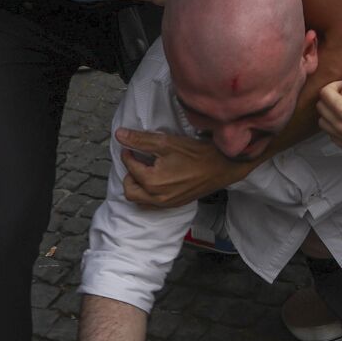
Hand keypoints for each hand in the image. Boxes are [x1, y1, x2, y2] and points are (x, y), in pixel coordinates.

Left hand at [115, 128, 237, 207]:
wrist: (222, 166)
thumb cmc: (196, 153)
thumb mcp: (166, 142)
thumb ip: (140, 140)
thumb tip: (119, 135)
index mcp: (152, 182)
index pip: (130, 167)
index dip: (128, 153)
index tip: (131, 146)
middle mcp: (157, 197)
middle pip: (129, 190)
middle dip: (129, 174)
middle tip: (137, 161)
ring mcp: (167, 203)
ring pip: (140, 200)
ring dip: (138, 187)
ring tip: (145, 172)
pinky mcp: (176, 204)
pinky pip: (153, 205)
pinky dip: (149, 195)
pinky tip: (157, 181)